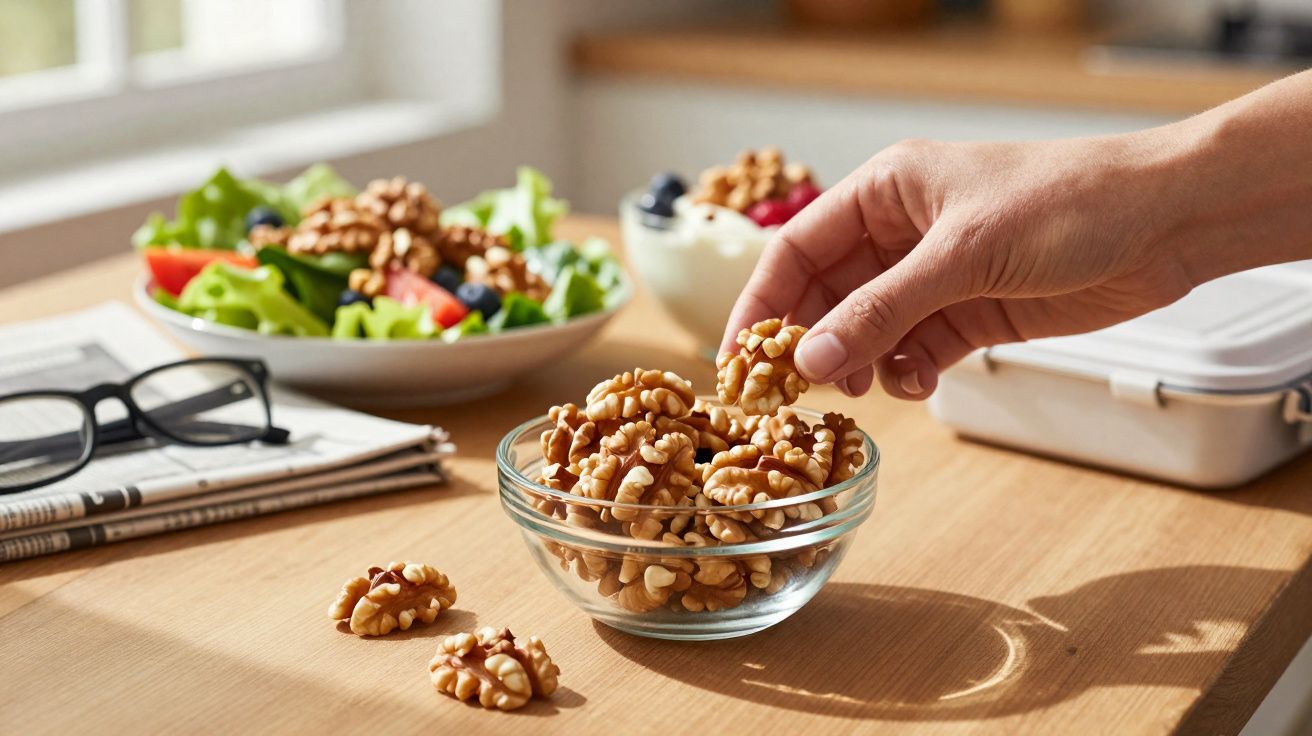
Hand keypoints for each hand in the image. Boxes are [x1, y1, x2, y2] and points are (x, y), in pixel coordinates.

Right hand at [723, 133, 1202, 399]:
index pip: (797, 251)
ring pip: (868, 331)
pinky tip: (921, 382)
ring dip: (862, 364)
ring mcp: (935, 277)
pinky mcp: (970, 313)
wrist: (1166, 223)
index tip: (738, 359)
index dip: (761, 304)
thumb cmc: (1067, 204)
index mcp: (886, 192)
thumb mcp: (960, 256)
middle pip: (827, 297)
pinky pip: (914, 351)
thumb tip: (808, 358)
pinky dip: (907, 373)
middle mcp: (901, 234)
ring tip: (868, 387)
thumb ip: (880, 311)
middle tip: (798, 391)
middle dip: (813, 344)